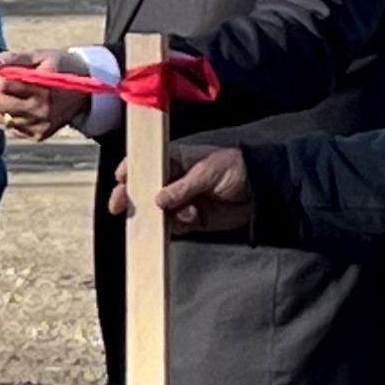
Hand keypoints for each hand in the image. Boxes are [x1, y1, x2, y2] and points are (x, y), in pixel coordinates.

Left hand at [0, 50, 86, 141]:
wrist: (85, 93)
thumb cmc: (58, 68)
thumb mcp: (40, 56)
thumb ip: (12, 58)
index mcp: (43, 87)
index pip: (2, 85)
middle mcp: (41, 110)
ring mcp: (40, 126)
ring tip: (9, 95)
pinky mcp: (38, 136)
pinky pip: (8, 129)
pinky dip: (6, 118)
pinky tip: (17, 107)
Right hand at [115, 144, 252, 231]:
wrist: (265, 190)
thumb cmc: (237, 169)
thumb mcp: (208, 172)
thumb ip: (182, 187)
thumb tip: (157, 200)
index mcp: (177, 158)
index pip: (147, 161)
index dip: (132, 169)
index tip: (120, 179)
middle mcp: (175, 179)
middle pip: (146, 188)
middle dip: (133, 197)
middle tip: (120, 206)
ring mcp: (182, 200)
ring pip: (158, 209)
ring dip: (161, 214)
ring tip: (182, 213)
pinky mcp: (192, 218)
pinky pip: (174, 225)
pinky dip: (175, 226)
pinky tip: (189, 219)